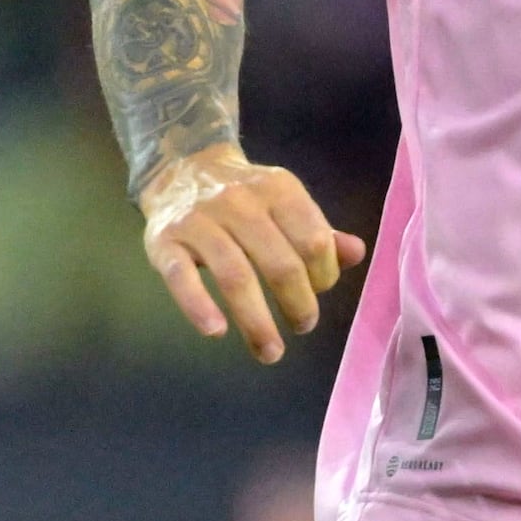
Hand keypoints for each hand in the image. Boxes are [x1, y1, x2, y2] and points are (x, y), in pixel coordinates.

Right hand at [136, 144, 364, 367]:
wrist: (182, 169)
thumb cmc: (245, 198)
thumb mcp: (285, 203)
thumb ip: (319, 231)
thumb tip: (356, 253)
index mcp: (278, 190)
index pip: (313, 240)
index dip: (324, 275)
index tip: (318, 292)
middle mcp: (239, 202)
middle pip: (280, 263)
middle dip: (298, 304)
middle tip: (303, 326)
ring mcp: (199, 221)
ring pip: (235, 275)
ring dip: (256, 321)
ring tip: (270, 351)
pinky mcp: (164, 241)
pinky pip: (181, 277)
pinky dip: (198, 306)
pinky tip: (216, 332)